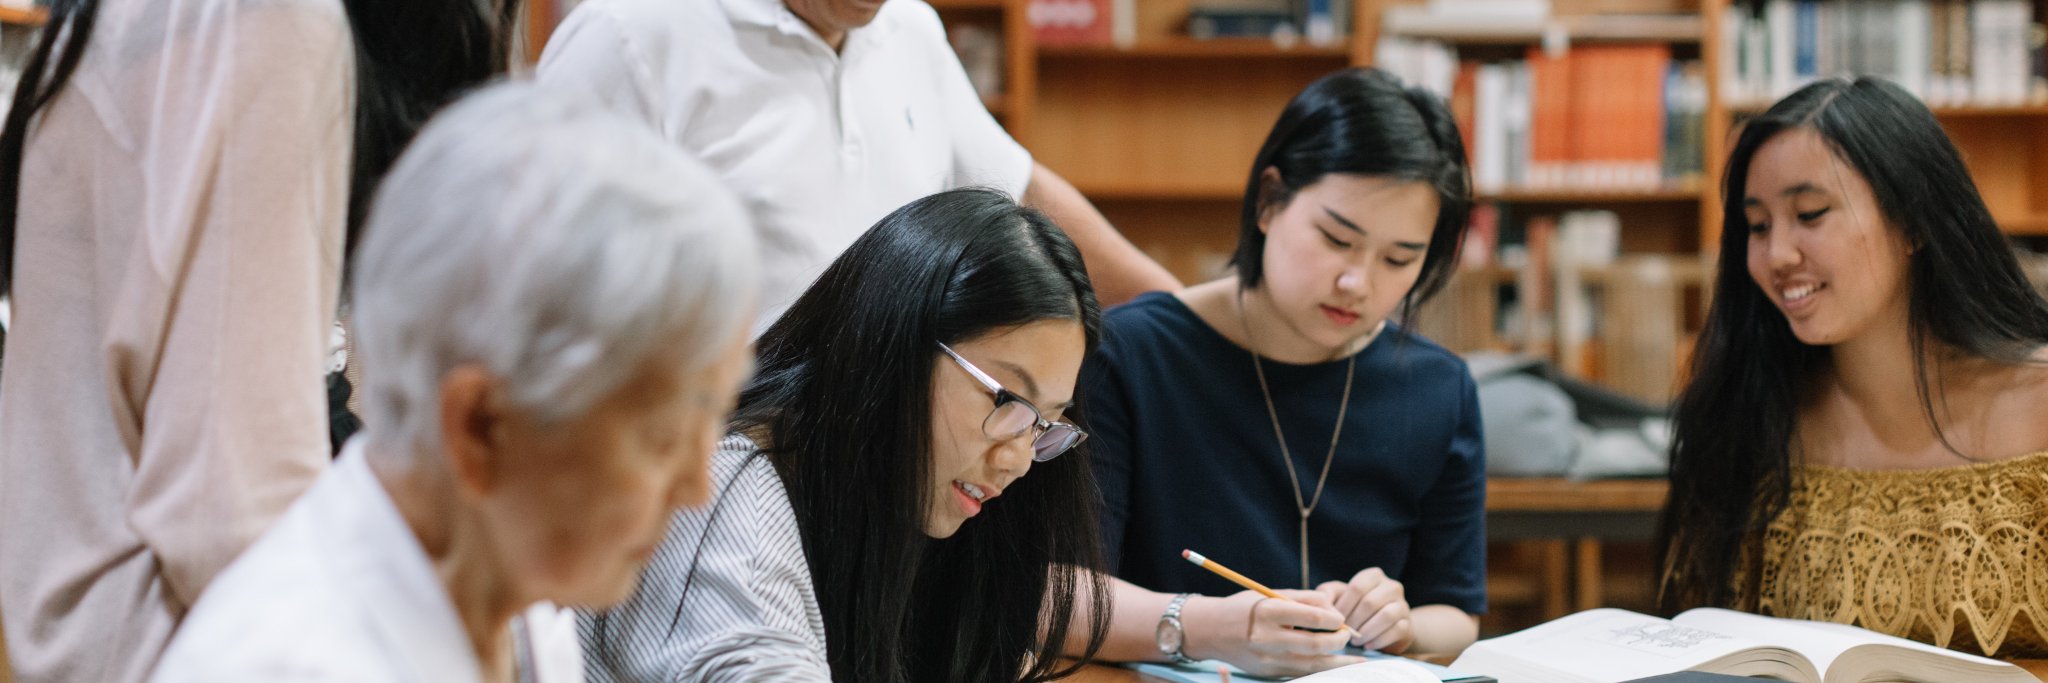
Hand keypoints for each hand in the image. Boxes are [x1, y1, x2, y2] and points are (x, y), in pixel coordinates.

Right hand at [1183, 589, 1364, 677]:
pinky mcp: (1269, 672)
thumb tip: (1334, 609)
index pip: (1312, 617)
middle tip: (1348, 635)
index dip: (1335, 618)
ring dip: (1339, 663)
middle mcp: (1267, 638)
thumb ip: (1303, 599)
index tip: (1341, 618)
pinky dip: (1321, 670)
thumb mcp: (1270, 595)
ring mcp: (1268, 659)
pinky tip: (1335, 666)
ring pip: (1313, 665)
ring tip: (1359, 661)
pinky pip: (1302, 673)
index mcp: (1268, 612)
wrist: (1210, 631)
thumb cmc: (1244, 608)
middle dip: (1340, 640)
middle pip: (1316, 644)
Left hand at [1318, 568, 1413, 653]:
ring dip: (1366, 631)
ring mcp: (1403, 605)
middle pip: (1370, 602)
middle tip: (1345, 633)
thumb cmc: (1354, 608)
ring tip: (1355, 641)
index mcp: (1373, 575)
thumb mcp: (1338, 597)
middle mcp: (1392, 586)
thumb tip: (1325, 605)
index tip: (1335, 620)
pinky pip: (1395, 631)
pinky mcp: (1408, 624)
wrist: (1382, 627)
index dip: (1344, 606)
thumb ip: (1327, 595)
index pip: (1357, 587)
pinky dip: (1378, 640)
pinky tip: (1367, 645)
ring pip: (1386, 616)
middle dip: (1354, 621)